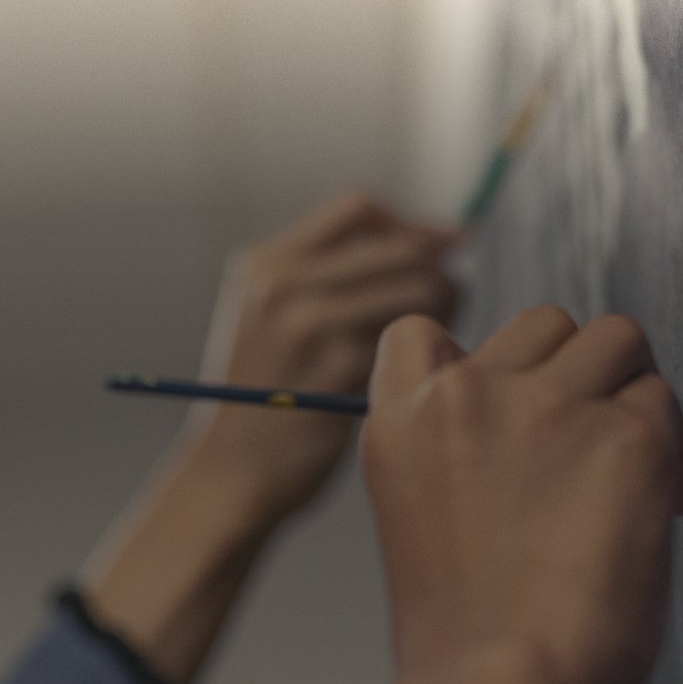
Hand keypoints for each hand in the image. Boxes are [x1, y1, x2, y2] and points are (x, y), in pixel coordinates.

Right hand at [186, 192, 457, 517]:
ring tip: (439, 343)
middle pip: (400, 246)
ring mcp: (309, 326)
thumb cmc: (270, 400)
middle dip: (440, 270)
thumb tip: (438, 241)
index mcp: (268, 263)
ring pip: (418, 288)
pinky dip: (431, 354)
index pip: (360, 209)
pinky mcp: (338, 369)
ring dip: (447, 311)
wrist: (231, 474)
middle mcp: (284, 284)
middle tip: (452, 305)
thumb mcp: (273, 318)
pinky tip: (423, 378)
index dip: (411, 225)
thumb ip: (332, 277)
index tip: (445, 247)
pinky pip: (413, 341)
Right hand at [362, 307, 682, 683]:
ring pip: (618, 340)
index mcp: (403, 418)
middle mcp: (470, 393)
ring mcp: (550, 406)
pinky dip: (673, 451)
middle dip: (575, 374)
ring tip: (634, 469)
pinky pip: (666, 406)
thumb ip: (464, 454)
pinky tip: (661, 511)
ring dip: (632, 392)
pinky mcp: (627, 436)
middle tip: (589, 448)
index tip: (509, 411)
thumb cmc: (467, 636)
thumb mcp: (425, 518)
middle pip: (545, 325)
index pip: (426, 333)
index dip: (482, 365)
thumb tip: (539, 435)